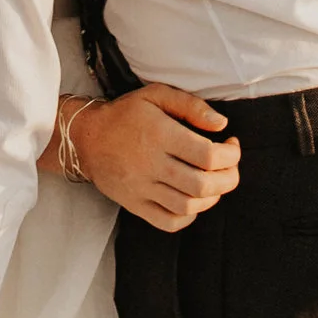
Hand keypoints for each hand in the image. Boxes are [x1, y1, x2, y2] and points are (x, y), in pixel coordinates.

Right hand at [67, 85, 241, 232]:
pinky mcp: (134, 205)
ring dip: (212, 197)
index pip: (208, 155)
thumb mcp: (156, 95)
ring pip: (188, 206)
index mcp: (160, 134)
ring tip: (215, 182)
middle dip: (229, 178)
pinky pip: (168, 222)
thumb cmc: (126, 114)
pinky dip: (188, 216)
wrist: (86, 138)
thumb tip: (221, 125)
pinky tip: (193, 201)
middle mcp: (151, 164)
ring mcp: (142, 188)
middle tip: (230, 167)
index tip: (231, 145)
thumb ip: (191, 106)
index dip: (230, 155)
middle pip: (203, 184)